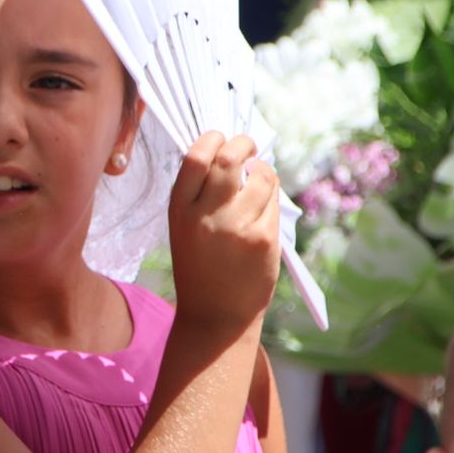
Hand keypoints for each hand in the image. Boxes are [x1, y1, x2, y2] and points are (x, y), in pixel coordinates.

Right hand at [167, 132, 279, 329]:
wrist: (215, 315)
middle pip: (229, 159)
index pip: (195, 157)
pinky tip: (264, 206)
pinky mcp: (263, 239)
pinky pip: (273, 201)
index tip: (221, 137)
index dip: (212, 139)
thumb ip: (199, 193)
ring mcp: (237, 227)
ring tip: (259, 178)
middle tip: (248, 146)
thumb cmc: (200, 265)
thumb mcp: (184, 227)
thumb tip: (229, 150)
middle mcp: (206, 216)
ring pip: (260, 177)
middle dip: (243, 144)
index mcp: (180, 210)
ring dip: (263, 170)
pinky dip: (271, 195)